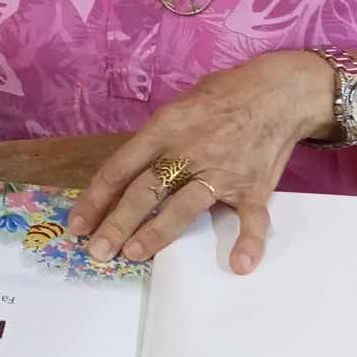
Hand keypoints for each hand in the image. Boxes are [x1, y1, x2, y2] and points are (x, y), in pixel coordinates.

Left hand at [67, 52, 334, 275]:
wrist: (278, 92)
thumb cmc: (224, 96)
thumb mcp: (180, 105)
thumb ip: (157, 138)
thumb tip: (129, 169)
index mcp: (165, 128)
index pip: (120, 166)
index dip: (96, 197)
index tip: (78, 223)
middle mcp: (188, 151)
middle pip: (145, 191)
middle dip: (117, 223)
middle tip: (97, 250)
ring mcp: (221, 171)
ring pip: (183, 207)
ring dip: (157, 233)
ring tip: (134, 254)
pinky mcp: (253, 186)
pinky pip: (251, 219)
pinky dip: (248, 242)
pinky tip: (239, 264)